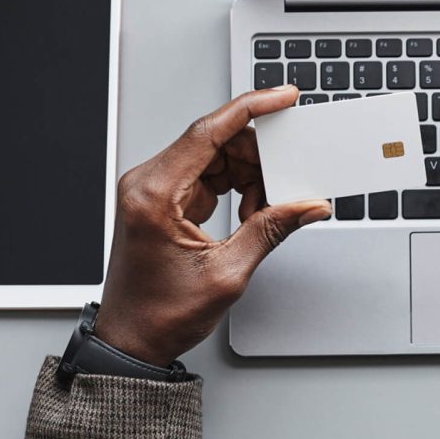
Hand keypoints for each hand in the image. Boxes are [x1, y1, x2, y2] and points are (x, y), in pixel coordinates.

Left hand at [94, 86, 331, 365]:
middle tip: (289, 173)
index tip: (282, 98)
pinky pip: (211, 175)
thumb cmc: (159, 313)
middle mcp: (150, 184)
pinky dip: (239, 187)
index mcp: (154, 194)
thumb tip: (306, 205)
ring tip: (266, 207)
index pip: (208, 131)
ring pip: (217, 157)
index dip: (251, 108)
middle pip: (216, 141)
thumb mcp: (227, 272)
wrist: (133, 340)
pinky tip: (253, 210)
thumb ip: (271, 230)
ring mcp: (156, 190)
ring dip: (251, 174)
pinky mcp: (166, 200)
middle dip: (259, 154)